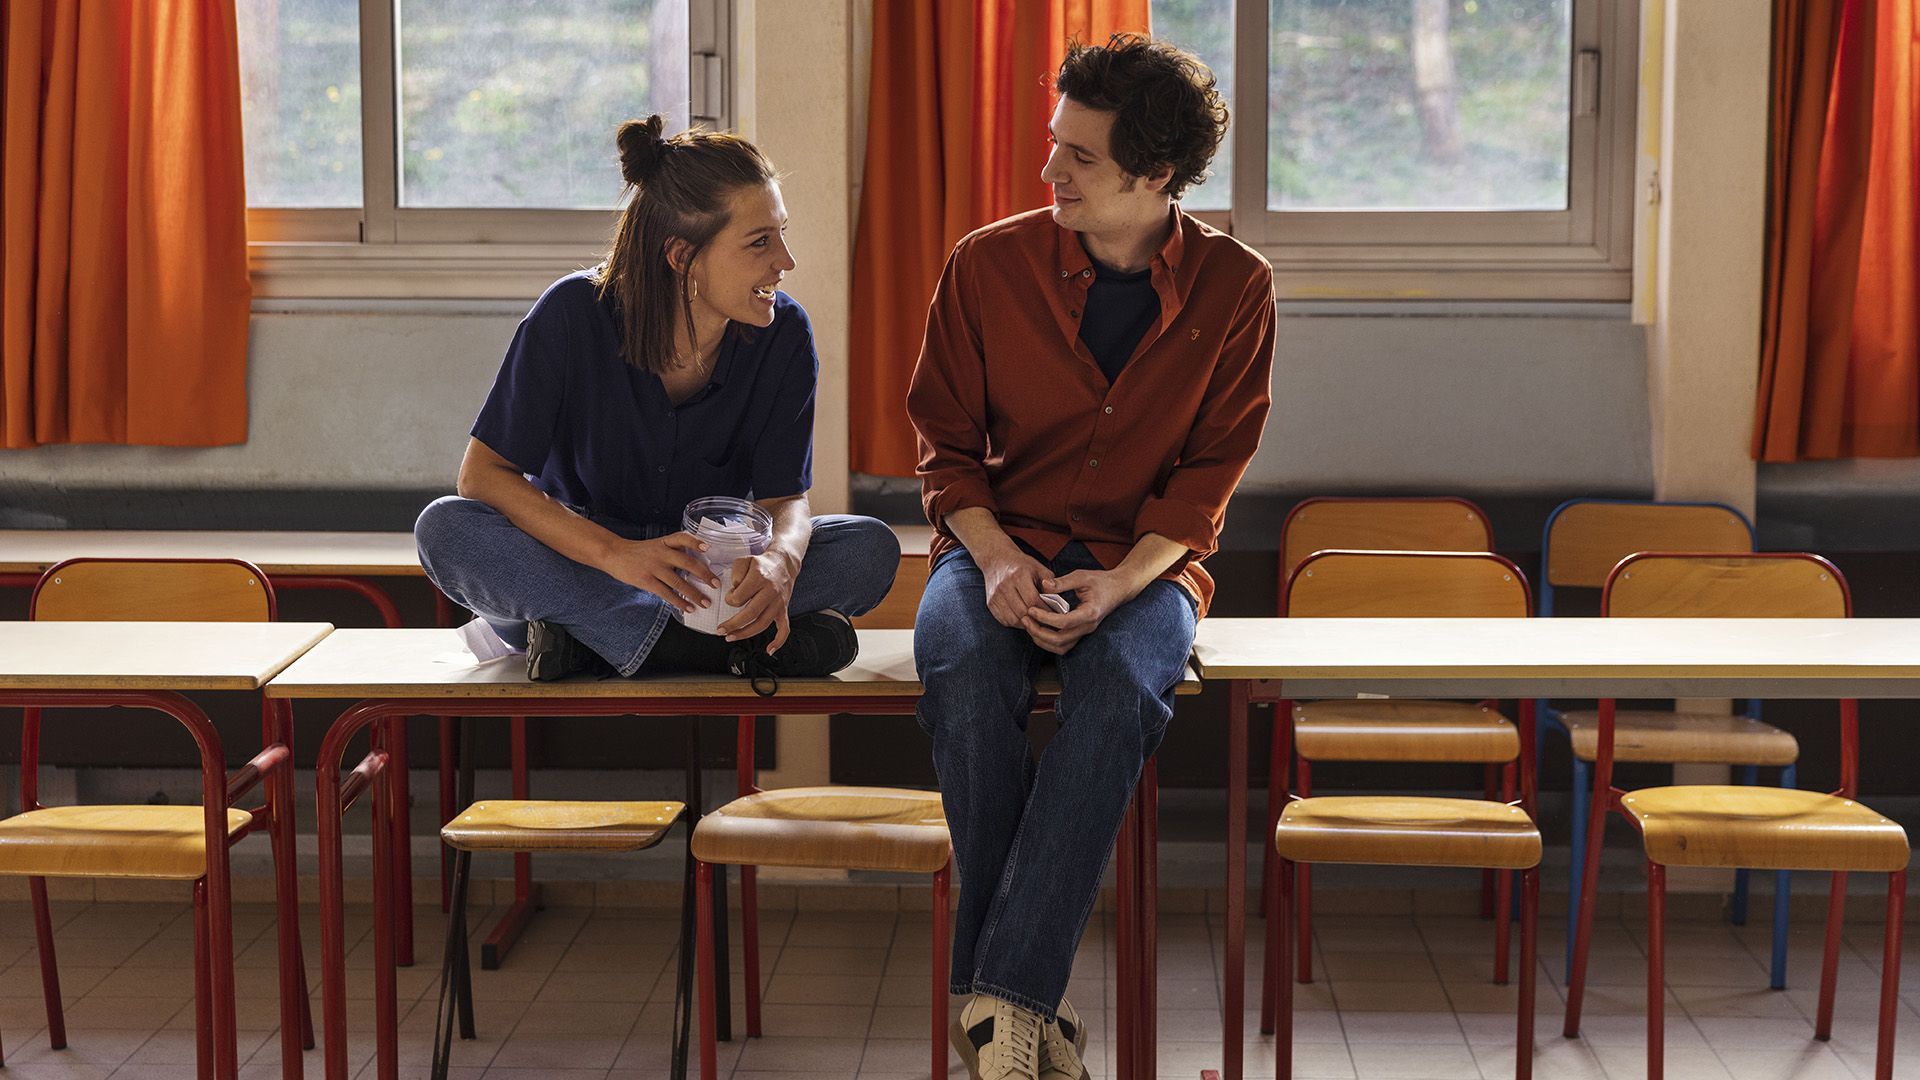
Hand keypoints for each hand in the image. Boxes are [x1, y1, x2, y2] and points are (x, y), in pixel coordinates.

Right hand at [603, 532, 718, 614]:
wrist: (614, 554)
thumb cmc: (639, 552)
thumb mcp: (656, 545)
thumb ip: (673, 551)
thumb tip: (695, 566)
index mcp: (665, 542)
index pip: (682, 538)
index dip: (696, 542)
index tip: (708, 548)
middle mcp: (661, 553)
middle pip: (687, 562)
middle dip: (704, 574)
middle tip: (716, 584)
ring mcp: (654, 567)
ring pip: (679, 582)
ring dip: (694, 594)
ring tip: (706, 603)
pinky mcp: (647, 580)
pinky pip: (666, 593)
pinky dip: (679, 602)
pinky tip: (688, 608)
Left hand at [718, 550, 798, 648]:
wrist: (784, 563)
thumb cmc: (761, 564)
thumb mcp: (744, 560)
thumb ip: (735, 574)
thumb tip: (734, 593)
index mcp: (759, 578)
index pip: (740, 596)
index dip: (730, 600)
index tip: (728, 599)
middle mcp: (771, 591)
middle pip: (751, 614)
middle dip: (733, 625)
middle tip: (720, 630)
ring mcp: (779, 602)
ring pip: (763, 623)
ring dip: (745, 634)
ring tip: (731, 637)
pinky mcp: (784, 609)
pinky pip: (784, 628)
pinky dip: (779, 641)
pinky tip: (769, 650)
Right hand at [978, 544, 1051, 628]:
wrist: (996, 559)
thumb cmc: (1021, 565)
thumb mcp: (1039, 568)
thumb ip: (1050, 584)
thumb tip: (1058, 604)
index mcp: (1018, 575)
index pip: (1033, 600)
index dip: (1045, 610)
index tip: (1054, 614)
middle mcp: (1004, 586)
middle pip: (1023, 611)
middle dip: (1037, 619)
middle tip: (1047, 621)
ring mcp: (995, 596)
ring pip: (1013, 619)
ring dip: (1026, 623)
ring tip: (1035, 621)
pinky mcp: (990, 603)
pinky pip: (1004, 620)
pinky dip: (1015, 623)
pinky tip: (1023, 619)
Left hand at [1021, 568, 1136, 654]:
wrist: (1118, 589)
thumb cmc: (1101, 581)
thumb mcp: (1082, 576)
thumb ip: (1063, 582)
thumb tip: (1043, 586)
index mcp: (1090, 613)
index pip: (1064, 622)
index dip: (1045, 618)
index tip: (1031, 609)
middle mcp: (1088, 627)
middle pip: (1060, 640)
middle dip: (1039, 632)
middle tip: (1025, 619)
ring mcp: (1085, 632)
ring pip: (1061, 647)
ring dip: (1042, 640)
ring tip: (1029, 626)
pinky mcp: (1081, 633)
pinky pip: (1063, 646)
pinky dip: (1048, 642)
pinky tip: (1038, 630)